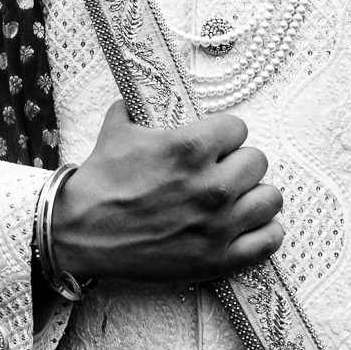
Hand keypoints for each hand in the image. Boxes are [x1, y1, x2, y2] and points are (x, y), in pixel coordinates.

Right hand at [48, 100, 282, 285]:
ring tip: (235, 199)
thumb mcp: (117, 129)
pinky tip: (245, 226)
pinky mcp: (219, 258)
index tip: (211, 145)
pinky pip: (269, 240)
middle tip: (218, 172)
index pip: (238, 128)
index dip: (222, 135)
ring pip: (270, 198)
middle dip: (237, 163)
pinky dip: (262, 232)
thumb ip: (141, 105)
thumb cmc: (100, 182)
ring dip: (253, 196)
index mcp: (191, 148)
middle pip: (257, 161)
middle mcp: (212, 185)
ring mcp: (219, 224)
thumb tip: (148, 90)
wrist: (80, 233)